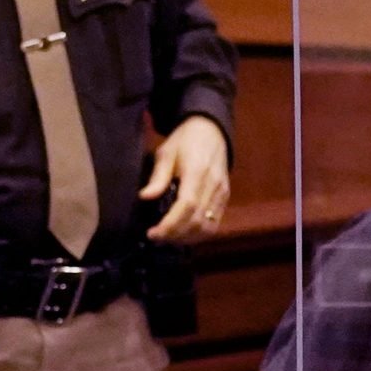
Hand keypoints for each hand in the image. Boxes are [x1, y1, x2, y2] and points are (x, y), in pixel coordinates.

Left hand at [143, 115, 231, 241]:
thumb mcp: (166, 152)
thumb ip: (158, 177)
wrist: (211, 130)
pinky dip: (198, 234)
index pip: (187, 206)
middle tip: (155, 238)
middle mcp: (213, 185)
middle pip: (197, 220)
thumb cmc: (185, 140)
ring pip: (207, 226)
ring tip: (167, 239)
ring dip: (187, 238)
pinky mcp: (225, 198)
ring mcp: (222, 193)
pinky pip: (214, 223)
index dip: (170, 224)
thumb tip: (145, 197)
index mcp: (198, 172)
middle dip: (175, 235)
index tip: (153, 233)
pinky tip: (183, 235)